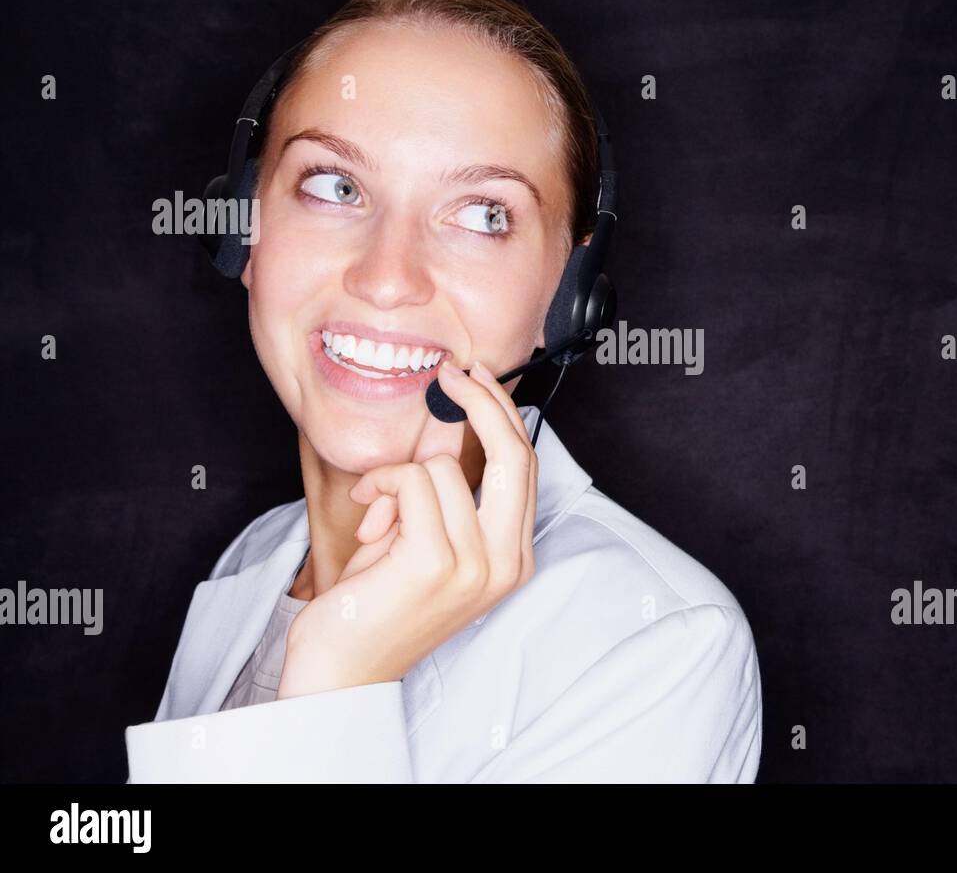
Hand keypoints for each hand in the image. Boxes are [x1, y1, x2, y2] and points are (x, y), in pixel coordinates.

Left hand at [277, 360, 538, 698]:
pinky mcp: (436, 561)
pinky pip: (413, 481)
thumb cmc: (378, 604)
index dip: (504, 413)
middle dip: (482, 401)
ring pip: (445, 467)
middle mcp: (505, 564)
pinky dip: (382, 487)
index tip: (475, 378)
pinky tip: (369, 522)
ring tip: (377, 516)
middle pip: (516, 454)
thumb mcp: (428, 542)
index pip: (527, 466)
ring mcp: (475, 565)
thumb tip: (447, 431)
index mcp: (512, 560)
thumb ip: (450, 497)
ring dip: (397, 477)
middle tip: (451, 373)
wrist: (342, 669)